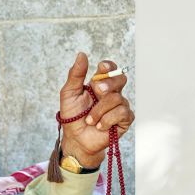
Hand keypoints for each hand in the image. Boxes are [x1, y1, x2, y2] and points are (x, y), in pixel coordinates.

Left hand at [57, 52, 133, 168]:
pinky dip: (108, 119)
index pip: (110, 69)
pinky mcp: (125, 120)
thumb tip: (82, 54)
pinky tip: (100, 126)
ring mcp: (119, 106)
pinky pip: (122, 112)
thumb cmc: (72, 117)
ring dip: (100, 110)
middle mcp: (111, 93)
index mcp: (99, 83)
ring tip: (90, 120)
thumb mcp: (69, 93)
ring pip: (118, 98)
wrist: (76, 139)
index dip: (108, 66)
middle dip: (108, 84)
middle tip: (96, 92)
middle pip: (120, 78)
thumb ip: (76, 74)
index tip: (101, 68)